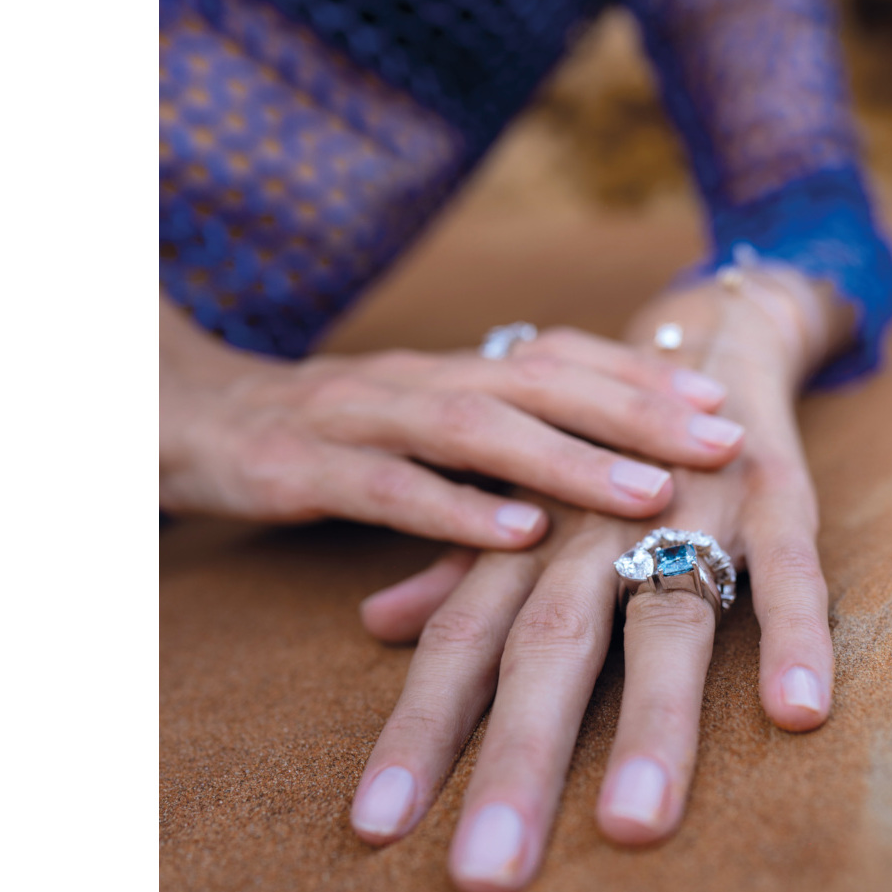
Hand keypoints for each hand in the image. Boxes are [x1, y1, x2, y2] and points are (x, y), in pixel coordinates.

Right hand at [160, 297, 745, 548]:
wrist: (167, 420)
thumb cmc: (309, 441)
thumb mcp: (403, 437)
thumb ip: (483, 453)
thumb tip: (587, 490)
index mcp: (441, 371)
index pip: (557, 357)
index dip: (639, 376)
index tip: (724, 403)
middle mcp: (409, 380)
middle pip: (538, 380)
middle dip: (637, 409)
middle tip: (723, 440)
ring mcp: (353, 419)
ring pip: (475, 427)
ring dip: (569, 459)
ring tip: (648, 493)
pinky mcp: (298, 469)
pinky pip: (386, 487)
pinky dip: (456, 508)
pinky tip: (518, 534)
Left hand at [347, 265, 851, 891]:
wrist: (703, 331)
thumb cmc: (602, 447)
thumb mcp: (525, 502)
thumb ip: (458, 571)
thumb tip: (374, 626)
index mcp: (529, 543)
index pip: (458, 647)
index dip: (416, 734)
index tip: (374, 829)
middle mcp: (594, 531)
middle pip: (546, 652)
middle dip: (514, 764)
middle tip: (487, 872)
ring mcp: (691, 511)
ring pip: (664, 624)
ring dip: (652, 725)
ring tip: (634, 825)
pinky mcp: (776, 496)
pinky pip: (790, 573)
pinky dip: (796, 633)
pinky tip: (800, 710)